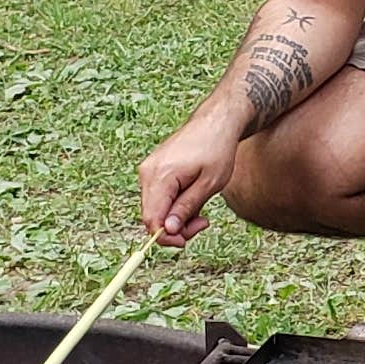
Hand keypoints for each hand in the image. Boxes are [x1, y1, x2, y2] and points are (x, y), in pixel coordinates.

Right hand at [139, 99, 245, 245]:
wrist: (215, 122)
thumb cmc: (216, 149)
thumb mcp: (209, 184)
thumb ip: (186, 208)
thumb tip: (168, 230)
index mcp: (160, 176)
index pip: (151, 219)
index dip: (166, 237)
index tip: (186, 241)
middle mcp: (147, 173)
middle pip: (151, 216)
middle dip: (175, 227)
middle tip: (202, 222)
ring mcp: (148, 170)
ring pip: (155, 208)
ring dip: (176, 216)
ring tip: (201, 210)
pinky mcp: (153, 170)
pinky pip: (158, 197)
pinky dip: (174, 204)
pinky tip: (192, 198)